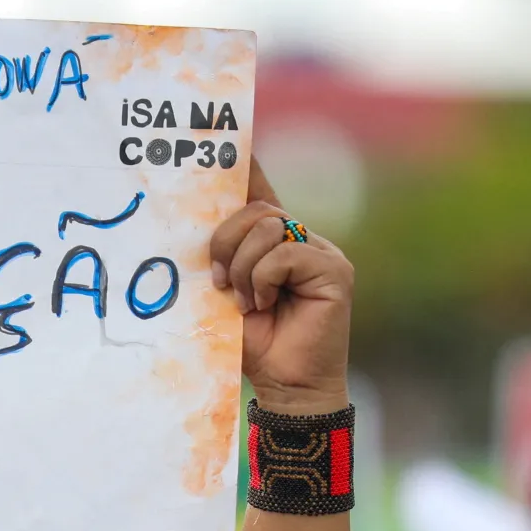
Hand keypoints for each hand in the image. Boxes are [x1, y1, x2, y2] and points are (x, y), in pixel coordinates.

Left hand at [209, 157, 352, 415]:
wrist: (285, 387)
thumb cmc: (255, 346)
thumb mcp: (226, 295)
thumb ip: (223, 259)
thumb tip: (196, 227)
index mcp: (275, 244)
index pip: (260, 196)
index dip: (247, 170)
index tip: (233, 143)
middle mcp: (303, 241)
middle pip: (258, 210)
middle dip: (226, 241)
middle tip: (221, 281)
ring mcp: (322, 253)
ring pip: (271, 227)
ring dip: (244, 267)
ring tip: (248, 301)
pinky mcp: (334, 270)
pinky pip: (286, 253)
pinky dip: (264, 279)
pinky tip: (266, 304)